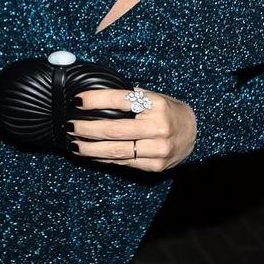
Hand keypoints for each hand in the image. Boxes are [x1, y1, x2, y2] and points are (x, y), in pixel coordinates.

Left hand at [67, 87, 196, 172]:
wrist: (193, 133)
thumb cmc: (167, 111)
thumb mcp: (154, 97)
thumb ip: (131, 98)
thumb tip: (96, 98)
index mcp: (156, 104)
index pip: (120, 100)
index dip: (96, 100)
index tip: (78, 101)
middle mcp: (158, 127)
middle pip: (114, 129)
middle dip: (87, 128)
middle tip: (70, 126)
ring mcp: (157, 149)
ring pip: (115, 150)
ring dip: (90, 148)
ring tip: (74, 144)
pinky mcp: (154, 165)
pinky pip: (123, 163)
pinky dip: (103, 159)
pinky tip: (90, 154)